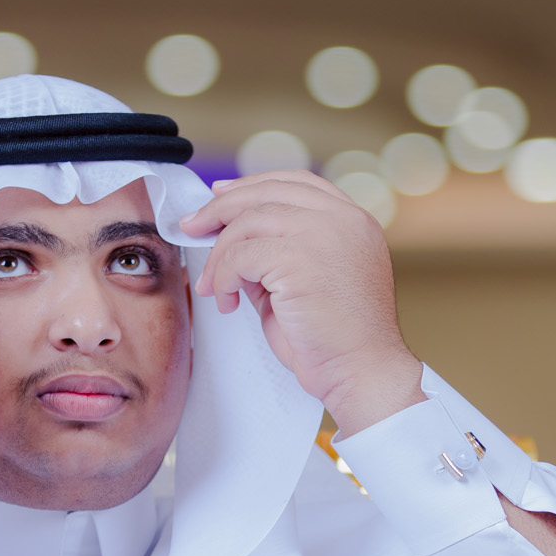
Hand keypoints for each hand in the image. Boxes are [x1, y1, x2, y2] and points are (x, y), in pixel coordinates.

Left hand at [178, 172, 425, 435]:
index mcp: (353, 220)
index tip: (220, 194)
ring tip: (212, 287)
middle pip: (267, 192)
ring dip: (219, 254)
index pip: (296, 182)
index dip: (252, 185)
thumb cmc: (336, 340)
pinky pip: (241, 256)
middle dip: (221, 208)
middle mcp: (343, 219)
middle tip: (192, 226)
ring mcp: (325, 234)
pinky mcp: (300, 258)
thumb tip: (228, 240)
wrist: (363, 373)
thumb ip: (276, 254)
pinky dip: (222, 278)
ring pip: (248, 221)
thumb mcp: (305, 282)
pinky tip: (227, 303)